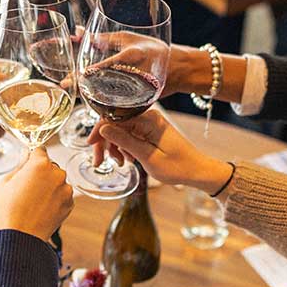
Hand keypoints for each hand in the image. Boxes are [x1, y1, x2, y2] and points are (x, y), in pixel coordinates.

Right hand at [0, 148, 73, 240]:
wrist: (20, 236)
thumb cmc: (9, 209)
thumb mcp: (7, 182)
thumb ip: (20, 165)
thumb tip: (26, 155)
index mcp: (40, 164)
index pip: (40, 151)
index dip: (33, 157)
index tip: (29, 163)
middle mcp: (57, 173)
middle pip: (50, 167)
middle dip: (42, 173)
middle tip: (28, 188)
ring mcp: (66, 189)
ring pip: (58, 182)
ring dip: (50, 187)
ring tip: (35, 201)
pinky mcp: (70, 203)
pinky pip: (63, 195)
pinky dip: (55, 199)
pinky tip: (42, 209)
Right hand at [88, 110, 233, 196]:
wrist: (196, 170)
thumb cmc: (177, 166)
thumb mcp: (147, 156)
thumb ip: (124, 141)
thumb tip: (103, 129)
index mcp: (148, 119)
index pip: (114, 118)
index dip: (99, 131)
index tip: (90, 146)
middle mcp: (147, 116)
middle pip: (115, 123)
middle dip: (104, 142)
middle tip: (99, 162)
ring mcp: (148, 123)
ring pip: (120, 130)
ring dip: (114, 147)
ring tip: (119, 163)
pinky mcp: (149, 130)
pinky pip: (129, 134)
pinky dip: (124, 147)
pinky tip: (127, 159)